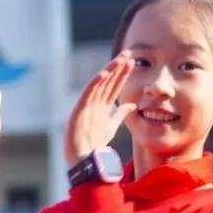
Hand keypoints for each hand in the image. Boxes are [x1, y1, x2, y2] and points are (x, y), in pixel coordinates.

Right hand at [64, 51, 136, 165]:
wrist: (85, 159)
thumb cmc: (95, 143)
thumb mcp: (111, 126)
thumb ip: (120, 114)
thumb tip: (132, 105)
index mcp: (102, 105)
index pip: (114, 86)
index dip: (123, 74)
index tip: (133, 62)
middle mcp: (95, 102)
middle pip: (108, 81)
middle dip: (118, 67)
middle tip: (128, 53)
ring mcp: (87, 105)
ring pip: (99, 84)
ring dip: (109, 71)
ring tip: (120, 59)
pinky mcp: (79, 110)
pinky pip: (87, 94)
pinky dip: (95, 84)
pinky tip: (103, 73)